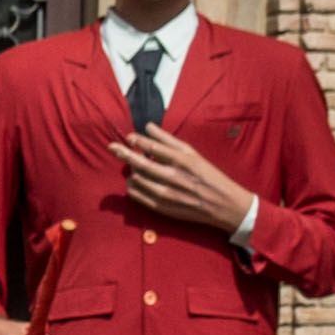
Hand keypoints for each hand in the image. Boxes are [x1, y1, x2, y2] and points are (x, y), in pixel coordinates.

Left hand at [118, 122, 254, 233]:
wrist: (223, 204)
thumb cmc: (207, 175)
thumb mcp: (192, 153)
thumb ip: (168, 140)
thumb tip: (148, 126)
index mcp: (181, 160)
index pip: (151, 146)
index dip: (137, 140)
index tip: (129, 137)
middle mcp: (172, 177)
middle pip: (139, 163)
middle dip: (123, 153)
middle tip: (111, 147)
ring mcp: (166, 194)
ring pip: (136, 179)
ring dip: (131, 171)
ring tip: (135, 167)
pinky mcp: (161, 208)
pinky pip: (137, 196)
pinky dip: (132, 186)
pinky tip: (136, 181)